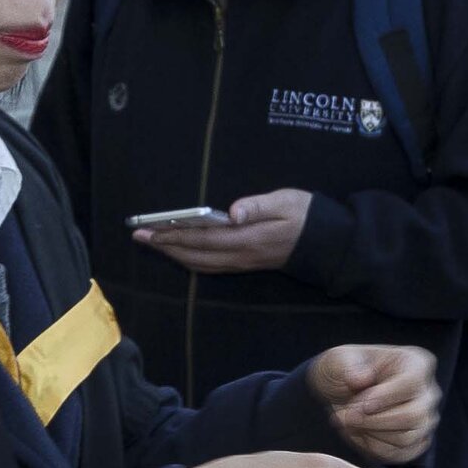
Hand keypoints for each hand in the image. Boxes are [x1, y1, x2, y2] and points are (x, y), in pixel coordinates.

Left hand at [135, 187, 307, 272]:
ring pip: (201, 264)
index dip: (175, 235)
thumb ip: (258, 205)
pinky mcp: (246, 264)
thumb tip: (233, 212)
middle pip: (196, 255)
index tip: (151, 229)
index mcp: (249, 238)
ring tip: (154, 244)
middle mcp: (242, 255)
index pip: (203, 239)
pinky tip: (180, 253)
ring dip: (175, 255)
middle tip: (139, 236)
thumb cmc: (306, 216)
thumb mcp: (287, 201)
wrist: (328, 243)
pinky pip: (211, 266)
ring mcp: (243, 262)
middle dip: (166, 247)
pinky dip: (190, 260)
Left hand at [311, 342, 439, 464]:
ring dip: (371, 434)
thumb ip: (346, 365)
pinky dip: (375, 448)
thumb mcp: (336, 360)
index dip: (386, 397)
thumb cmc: (343, 370)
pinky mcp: (418, 441)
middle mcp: (428, 392)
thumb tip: (361, 379)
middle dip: (374, 421)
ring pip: (406, 438)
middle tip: (346, 417)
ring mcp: (426, 419)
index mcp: (416, 363)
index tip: (360, 405)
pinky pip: (401, 454)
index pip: (412, 382)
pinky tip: (359, 434)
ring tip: (349, 422)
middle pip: (413, 416)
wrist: (342, 393)